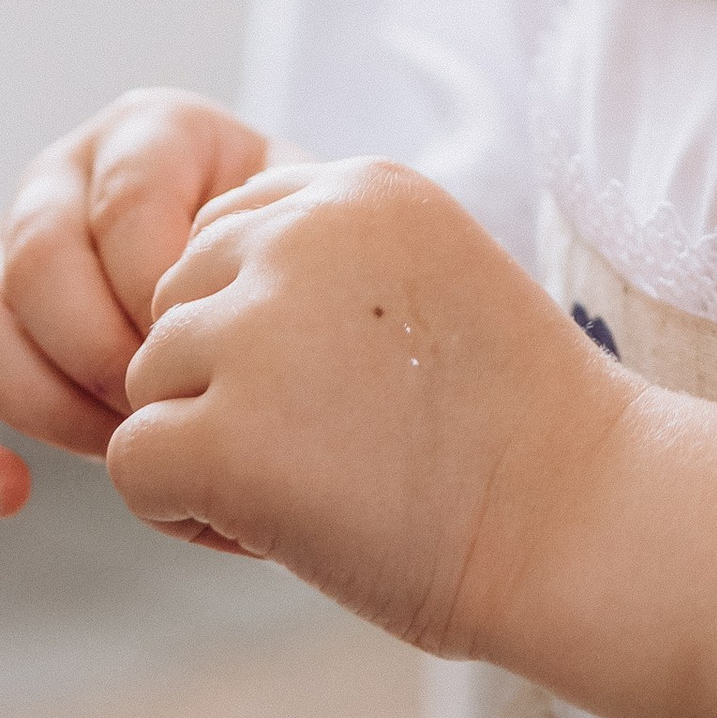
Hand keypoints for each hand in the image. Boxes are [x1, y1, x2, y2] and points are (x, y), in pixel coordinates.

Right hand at [0, 91, 274, 518]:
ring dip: (49, 400)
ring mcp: (8, 257)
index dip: (162, 288)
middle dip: (104, 348)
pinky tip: (10, 493)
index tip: (216, 344)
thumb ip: (281, 243)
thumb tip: (231, 316)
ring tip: (129, 440)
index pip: (124, 201)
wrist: (299, 307)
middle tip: (169, 400)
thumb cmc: (311, 266)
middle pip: (36, 259)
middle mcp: (65, 180)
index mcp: (150, 133)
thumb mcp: (314, 231)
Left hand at [115, 160, 716, 717]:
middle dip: (223, 382)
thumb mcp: (433, 280)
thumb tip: (212, 299)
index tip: (346, 382)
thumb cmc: (517, 424)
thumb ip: (333, 263)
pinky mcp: (224, 436)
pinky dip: (186, 515)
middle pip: (174, 303)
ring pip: (147, 383)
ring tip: (312, 489)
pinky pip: (134, 467)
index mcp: (360, 185)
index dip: (263, 325)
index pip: (227, 233)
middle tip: (329, 446)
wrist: (583, 521)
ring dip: (205, 446)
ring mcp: (257, 332)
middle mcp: (300, 234)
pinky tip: (276, 532)